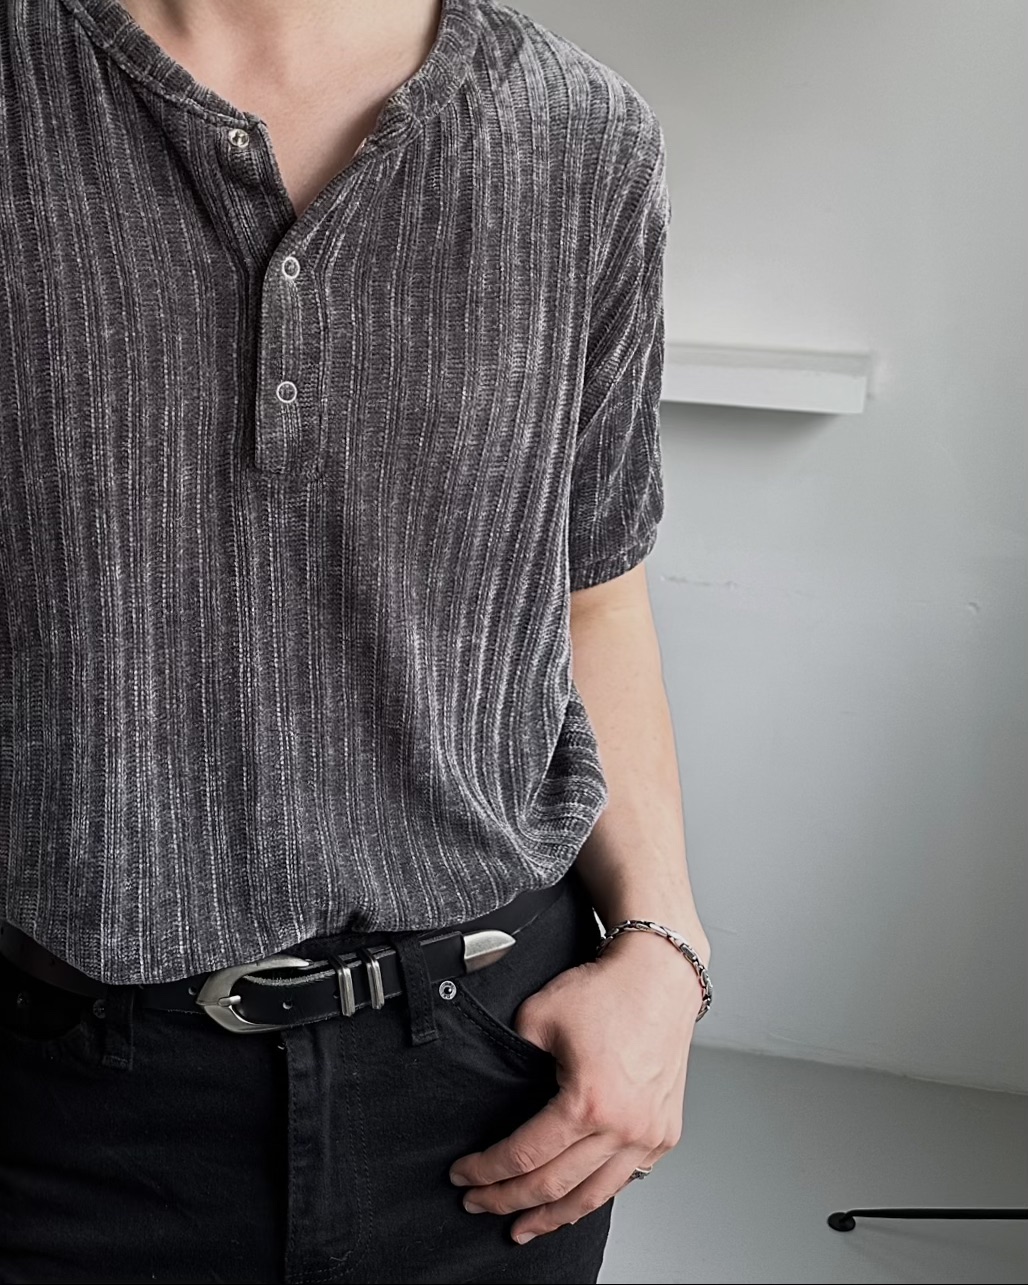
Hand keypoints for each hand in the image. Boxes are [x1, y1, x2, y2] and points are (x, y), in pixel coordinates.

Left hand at [447, 930, 702, 1242]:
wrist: (660, 976)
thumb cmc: (606, 991)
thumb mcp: (537, 1016)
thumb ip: (512, 1056)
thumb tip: (499, 1085)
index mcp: (588, 1103)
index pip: (525, 1155)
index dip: (487, 1171)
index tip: (462, 1176)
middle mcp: (623, 1128)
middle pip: (554, 1185)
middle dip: (507, 1200)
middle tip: (477, 1205)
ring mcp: (648, 1135)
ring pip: (593, 1197)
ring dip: (553, 1217)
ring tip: (523, 1227)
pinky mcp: (665, 1133)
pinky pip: (624, 1179)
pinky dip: (594, 1195)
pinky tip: (573, 1201)